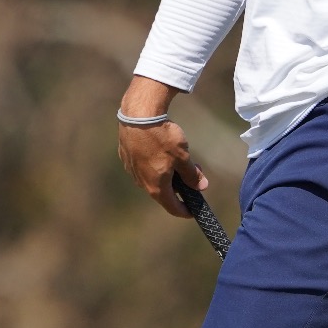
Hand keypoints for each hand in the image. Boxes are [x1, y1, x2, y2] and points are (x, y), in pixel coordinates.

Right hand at [117, 77, 207, 219]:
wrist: (138, 116)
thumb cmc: (162, 138)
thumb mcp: (183, 157)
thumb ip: (191, 174)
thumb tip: (202, 187)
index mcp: (156, 186)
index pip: (172, 207)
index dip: (184, 211)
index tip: (192, 211)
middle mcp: (141, 182)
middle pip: (161, 192)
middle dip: (178, 188)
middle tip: (192, 176)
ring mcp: (131, 169)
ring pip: (151, 178)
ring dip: (165, 175)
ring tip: (177, 161)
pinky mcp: (126, 156)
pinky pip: (142, 166)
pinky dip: (154, 164)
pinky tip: (160, 151)